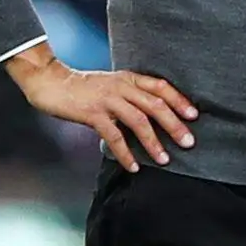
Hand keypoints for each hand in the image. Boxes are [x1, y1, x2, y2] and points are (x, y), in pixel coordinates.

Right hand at [7, 46, 196, 171]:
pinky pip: (114, 136)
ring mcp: (107, 99)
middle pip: (155, 105)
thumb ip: (130, 96)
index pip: (160, 87)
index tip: (194, 115)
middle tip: (189, 142)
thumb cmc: (82, 87)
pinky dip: (125, 153)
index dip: (179, 100)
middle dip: (174, 124)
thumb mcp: (111, 85)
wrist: (50, 82)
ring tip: (164, 159)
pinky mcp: (92, 114)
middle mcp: (121, 87)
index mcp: (128, 78)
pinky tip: (133, 166)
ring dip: (153, 142)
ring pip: (138, 121)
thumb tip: (153, 115)